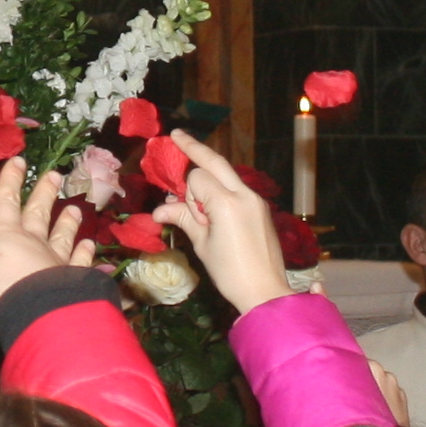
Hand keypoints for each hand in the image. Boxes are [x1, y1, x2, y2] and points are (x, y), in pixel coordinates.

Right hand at [0, 156, 96, 307]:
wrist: (43, 308)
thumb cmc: (7, 287)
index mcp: (7, 236)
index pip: (6, 203)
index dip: (10, 182)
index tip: (18, 161)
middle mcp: (33, 242)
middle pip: (38, 213)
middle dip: (44, 193)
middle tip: (55, 175)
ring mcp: (56, 258)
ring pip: (62, 234)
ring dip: (67, 222)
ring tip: (75, 209)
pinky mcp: (72, 275)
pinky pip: (79, 260)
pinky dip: (84, 252)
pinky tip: (88, 244)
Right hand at [150, 131, 288, 316]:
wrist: (265, 291)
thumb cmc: (229, 272)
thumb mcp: (202, 245)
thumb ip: (183, 219)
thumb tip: (160, 211)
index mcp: (227, 203)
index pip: (197, 178)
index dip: (187, 194)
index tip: (189, 217)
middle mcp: (245, 194)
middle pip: (216, 161)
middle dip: (195, 148)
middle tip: (176, 135)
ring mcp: (256, 200)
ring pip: (228, 174)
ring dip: (209, 178)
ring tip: (197, 205)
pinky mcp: (261, 209)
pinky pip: (237, 189)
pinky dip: (222, 191)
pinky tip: (213, 211)